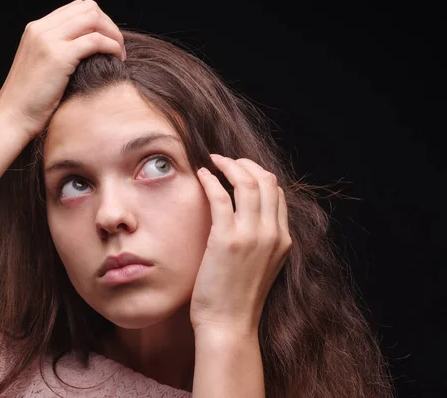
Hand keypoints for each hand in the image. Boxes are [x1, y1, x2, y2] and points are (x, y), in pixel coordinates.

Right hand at [0, 0, 125, 138]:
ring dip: (113, 34)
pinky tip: (116, 59)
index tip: (109, 41)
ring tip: (119, 54)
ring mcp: (49, 40)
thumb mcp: (42, 67)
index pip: (77, 8)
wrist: (13, 116)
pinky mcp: (58, 56)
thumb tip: (89, 49)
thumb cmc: (30, 100)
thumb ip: (58, 51)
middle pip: (88, 8)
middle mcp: (41, 28)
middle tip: (118, 48)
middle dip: (109, 25)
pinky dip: (111, 46)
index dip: (99, 21)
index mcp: (36, 29)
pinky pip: (95, 40)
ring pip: (93, 19)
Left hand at [190, 154, 292, 335]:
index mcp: (283, 239)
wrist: (229, 325)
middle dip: (245, 163)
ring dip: (229, 165)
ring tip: (213, 161)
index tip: (240, 169)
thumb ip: (261, 240)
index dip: (259, 174)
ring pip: (247, 183)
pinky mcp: (227, 240)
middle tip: (225, 160)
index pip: (277, 192)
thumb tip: (247, 215)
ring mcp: (252, 236)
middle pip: (266, 181)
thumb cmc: (238, 297)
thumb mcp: (262, 265)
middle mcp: (272, 234)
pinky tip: (201, 175)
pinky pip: (221, 197)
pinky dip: (211, 180)